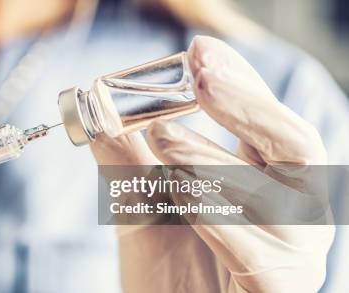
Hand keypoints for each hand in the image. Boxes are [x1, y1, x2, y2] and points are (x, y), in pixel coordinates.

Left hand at [93, 36, 333, 291]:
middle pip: (294, 143)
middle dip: (244, 104)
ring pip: (270, 192)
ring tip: (161, 136)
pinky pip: (251, 245)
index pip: (268, 121)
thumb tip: (98, 105)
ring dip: (208, 158)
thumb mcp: (142, 206)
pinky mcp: (278, 289)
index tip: (202, 51)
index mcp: (271, 184)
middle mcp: (296, 213)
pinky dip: (211, 212)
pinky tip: (175, 186)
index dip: (240, 83)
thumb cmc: (167, 275)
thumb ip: (127, 158)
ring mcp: (293, 253)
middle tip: (199, 74)